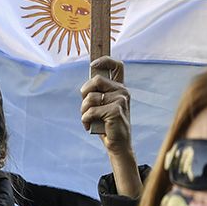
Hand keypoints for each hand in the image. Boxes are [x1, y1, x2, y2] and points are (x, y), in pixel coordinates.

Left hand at [81, 56, 141, 197]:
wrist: (118, 145)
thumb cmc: (107, 124)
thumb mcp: (103, 105)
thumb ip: (98, 93)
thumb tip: (86, 85)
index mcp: (120, 87)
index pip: (117, 65)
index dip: (104, 60)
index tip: (93, 65)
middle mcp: (123, 91)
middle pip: (96, 80)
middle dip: (84, 93)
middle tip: (85, 105)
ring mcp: (121, 100)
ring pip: (91, 98)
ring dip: (83, 110)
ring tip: (87, 119)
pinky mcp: (116, 111)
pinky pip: (91, 111)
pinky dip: (85, 119)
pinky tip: (88, 125)